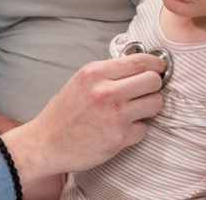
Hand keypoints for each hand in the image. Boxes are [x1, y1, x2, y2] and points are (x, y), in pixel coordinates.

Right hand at [0, 54, 165, 179]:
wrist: (46, 144)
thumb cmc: (63, 113)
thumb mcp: (80, 82)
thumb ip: (107, 73)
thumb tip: (139, 67)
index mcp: (95, 73)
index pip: (140, 61)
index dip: (155, 64)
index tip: (159, 68)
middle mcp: (105, 92)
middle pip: (153, 81)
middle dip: (154, 86)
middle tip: (147, 91)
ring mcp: (114, 116)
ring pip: (155, 103)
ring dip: (149, 107)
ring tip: (135, 111)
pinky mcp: (119, 138)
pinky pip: (144, 129)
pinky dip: (136, 130)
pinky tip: (121, 130)